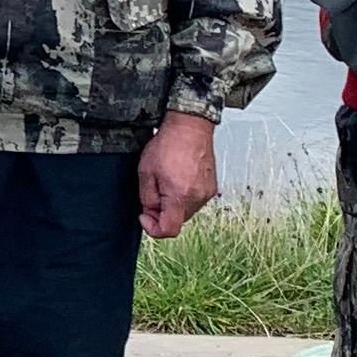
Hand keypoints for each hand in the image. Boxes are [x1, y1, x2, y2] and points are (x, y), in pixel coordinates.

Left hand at [136, 110, 220, 238]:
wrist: (190, 126)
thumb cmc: (168, 144)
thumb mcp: (146, 172)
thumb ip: (147, 198)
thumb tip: (151, 212)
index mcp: (180, 196)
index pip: (169, 230)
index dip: (153, 228)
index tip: (144, 215)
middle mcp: (197, 198)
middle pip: (177, 220)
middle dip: (162, 212)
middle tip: (153, 191)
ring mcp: (207, 192)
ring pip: (186, 211)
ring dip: (173, 203)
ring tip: (167, 180)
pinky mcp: (211, 186)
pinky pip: (195, 200)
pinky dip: (184, 195)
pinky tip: (178, 178)